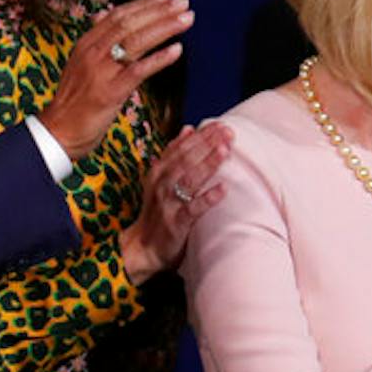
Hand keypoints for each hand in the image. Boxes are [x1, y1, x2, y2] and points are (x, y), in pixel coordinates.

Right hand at [39, 0, 194, 160]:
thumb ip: (96, 40)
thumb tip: (105, 14)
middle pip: (129, 24)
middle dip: (159, 10)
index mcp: (86, 44)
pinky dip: (159, 59)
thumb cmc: (74, 100)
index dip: (143, 3)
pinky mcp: (110, 92)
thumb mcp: (80, 63)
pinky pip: (138, 71)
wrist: (58, 132)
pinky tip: (177, 50)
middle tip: (183, 1)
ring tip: (186, 18)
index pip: (118, 15)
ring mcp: (101, 72)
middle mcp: (92, 53)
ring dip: (164, 27)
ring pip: (136, 42)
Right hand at [119, 123, 233, 283]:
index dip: (201, 135)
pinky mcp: (176, 223)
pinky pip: (193, 209)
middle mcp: (162, 184)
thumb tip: (188, 129)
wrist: (143, 246)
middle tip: (228, 132)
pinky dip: (207, 199)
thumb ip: (175, 154)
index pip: (181, 147)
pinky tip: (223, 189)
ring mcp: (168, 203)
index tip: (220, 124)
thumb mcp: (161, 179)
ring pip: (188, 179)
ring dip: (207, 164)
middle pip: (186, 159)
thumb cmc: (158, 210)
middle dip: (207, 144)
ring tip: (225, 150)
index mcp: (159, 171)